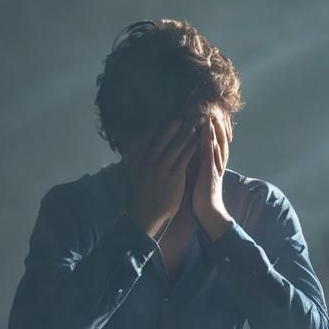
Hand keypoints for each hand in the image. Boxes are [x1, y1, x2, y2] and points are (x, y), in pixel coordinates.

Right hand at [125, 120, 200, 238]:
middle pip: (164, 139)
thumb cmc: (142, 192)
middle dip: (175, 126)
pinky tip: (199, 140)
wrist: (147, 212)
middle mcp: (149, 161)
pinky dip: (193, 147)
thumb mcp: (133, 173)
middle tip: (185, 115)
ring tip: (195, 124)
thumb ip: (132, 158)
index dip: (159, 127)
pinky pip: (186, 157)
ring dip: (187, 134)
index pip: (148, 138)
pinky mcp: (175, 176)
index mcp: (139, 159)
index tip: (167, 117)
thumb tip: (129, 145)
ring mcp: (162, 168)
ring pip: (177, 146)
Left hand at [192, 113, 233, 241]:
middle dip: (215, 126)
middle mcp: (216, 163)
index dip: (212, 129)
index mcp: (213, 163)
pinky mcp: (210, 173)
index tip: (207, 116)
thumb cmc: (202, 195)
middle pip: (217, 140)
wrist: (209, 212)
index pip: (214, 142)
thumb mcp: (199, 174)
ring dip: (212, 130)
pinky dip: (208, 143)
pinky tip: (205, 134)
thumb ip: (197, 162)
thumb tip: (188, 151)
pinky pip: (210, 155)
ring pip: (215, 145)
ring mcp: (214, 167)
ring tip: (209, 116)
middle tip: (211, 111)